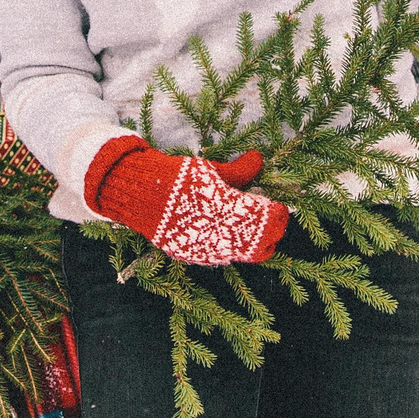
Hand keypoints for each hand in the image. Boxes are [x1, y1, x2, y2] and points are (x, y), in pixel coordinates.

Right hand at [83, 137, 287, 265]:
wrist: (138, 194)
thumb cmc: (178, 177)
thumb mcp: (210, 169)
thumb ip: (239, 171)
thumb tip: (259, 160)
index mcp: (231, 210)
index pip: (270, 222)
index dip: (280, 216)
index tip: (280, 207)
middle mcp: (222, 235)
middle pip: (263, 247)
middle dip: (271, 234)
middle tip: (270, 219)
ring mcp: (207, 249)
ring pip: (243, 256)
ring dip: (252, 242)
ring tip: (249, 225)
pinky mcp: (193, 255)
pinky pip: (221, 257)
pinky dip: (230, 246)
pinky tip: (227, 232)